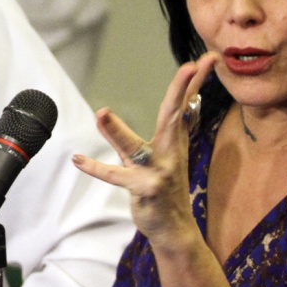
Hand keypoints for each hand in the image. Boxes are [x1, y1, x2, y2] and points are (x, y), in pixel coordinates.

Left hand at [73, 52, 218, 250]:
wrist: (174, 227)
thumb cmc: (168, 187)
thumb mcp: (165, 154)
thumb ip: (150, 131)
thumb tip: (145, 108)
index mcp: (175, 140)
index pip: (186, 103)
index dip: (196, 80)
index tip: (209, 58)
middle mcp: (170, 151)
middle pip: (174, 114)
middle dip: (182, 89)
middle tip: (190, 66)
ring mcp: (159, 171)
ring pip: (136, 148)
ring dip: (117, 132)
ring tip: (101, 113)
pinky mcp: (144, 189)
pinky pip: (117, 177)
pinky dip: (96, 169)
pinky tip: (78, 160)